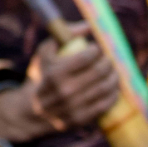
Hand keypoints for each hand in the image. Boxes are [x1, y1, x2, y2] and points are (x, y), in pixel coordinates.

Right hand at [0, 36, 121, 145]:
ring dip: (115, 76)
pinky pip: (105, 104)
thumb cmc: (44, 75)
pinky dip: (113, 93)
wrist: (33, 110)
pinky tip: (113, 86)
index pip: (87, 57)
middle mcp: (64, 92)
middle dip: (108, 61)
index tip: (96, 49)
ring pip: (105, 88)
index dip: (96, 50)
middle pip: (99, 71)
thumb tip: (89, 26)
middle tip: (108, 58)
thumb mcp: (46, 53)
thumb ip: (65, 34)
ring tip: (113, 71)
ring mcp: (73, 108)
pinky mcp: (81, 120)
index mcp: (54, 73)